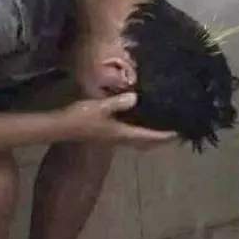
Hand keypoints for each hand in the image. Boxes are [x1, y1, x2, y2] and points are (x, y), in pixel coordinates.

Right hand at [62, 92, 177, 148]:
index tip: (178, 133)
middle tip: (173, 131)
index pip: (148, 137)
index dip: (164, 136)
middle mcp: (120, 138)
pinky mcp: (106, 133)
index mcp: (122, 134)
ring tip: (161, 125)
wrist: (60, 127)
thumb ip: (118, 102)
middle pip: (145, 142)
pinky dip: (139, 129)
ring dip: (150, 135)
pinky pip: (129, 133)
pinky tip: (139, 119)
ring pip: (137, 138)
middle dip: (160, 139)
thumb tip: (136, 97)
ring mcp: (113, 137)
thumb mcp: (100, 107)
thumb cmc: (80, 118)